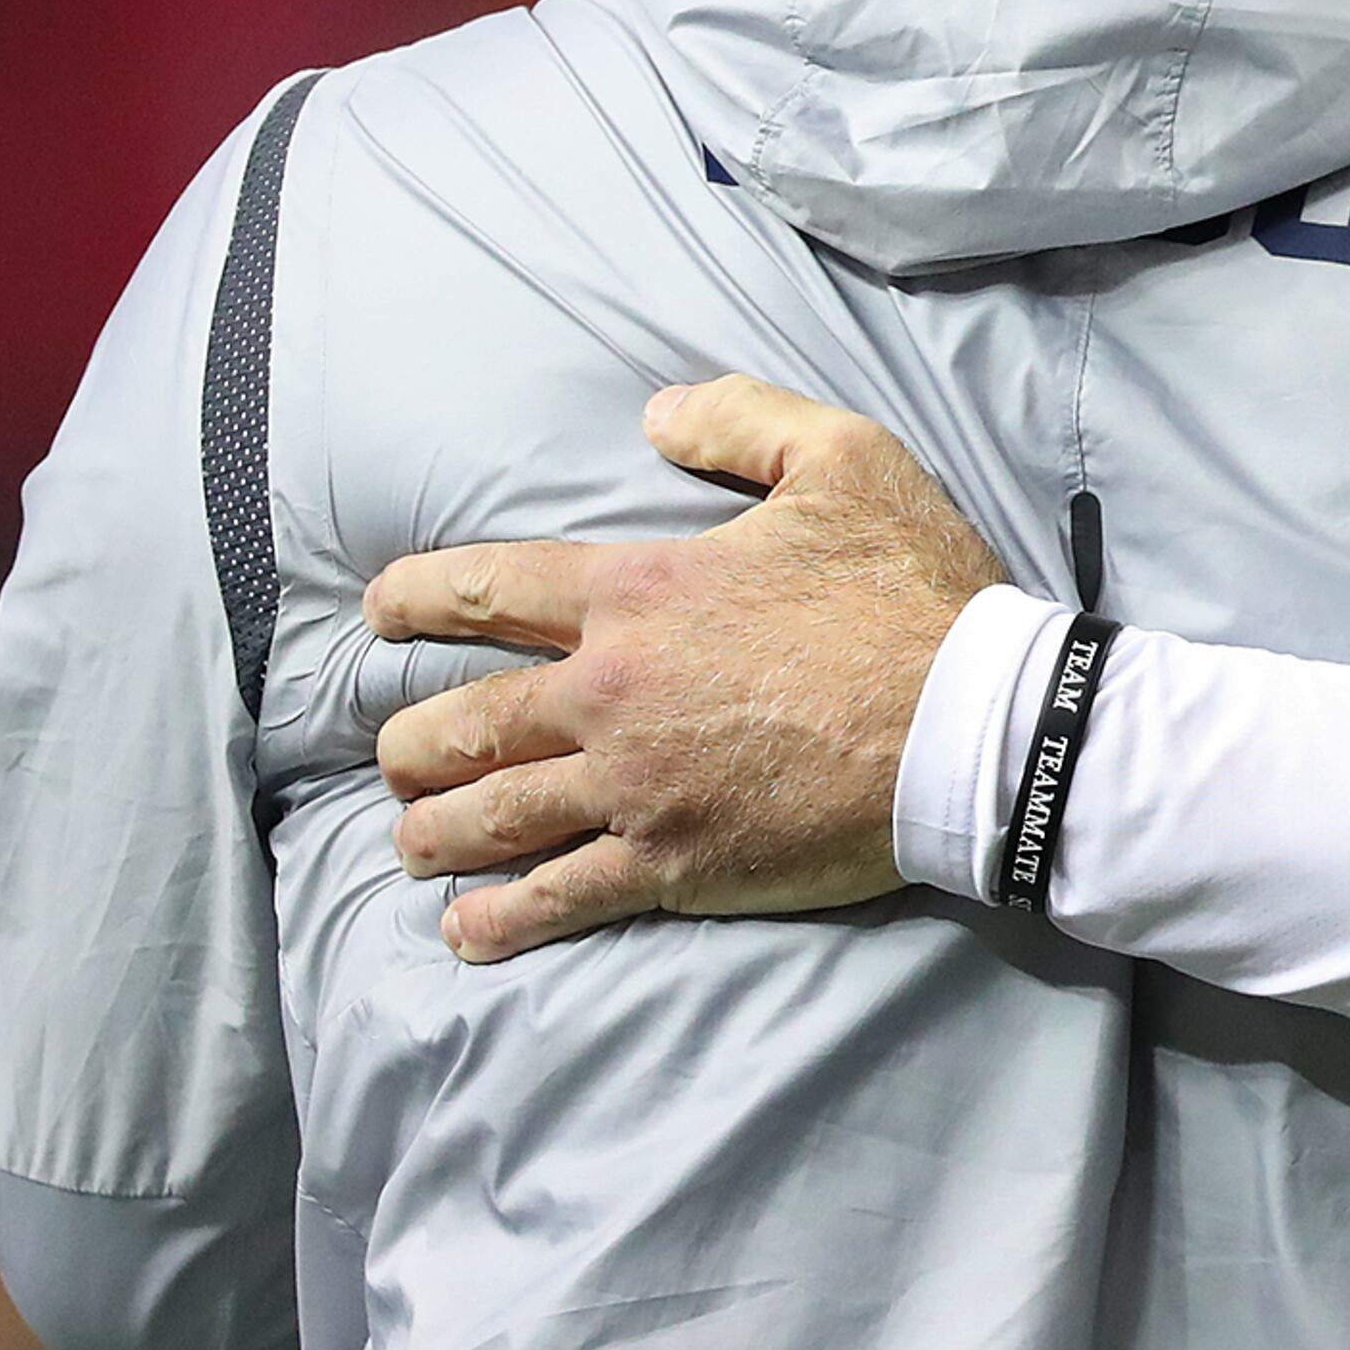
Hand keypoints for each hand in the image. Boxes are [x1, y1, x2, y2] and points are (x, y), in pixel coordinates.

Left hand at [367, 378, 1009, 960]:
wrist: (970, 726)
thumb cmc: (912, 592)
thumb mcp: (844, 459)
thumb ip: (742, 420)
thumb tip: (656, 415)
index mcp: (640, 593)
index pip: (490, 588)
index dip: (420, 598)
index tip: (379, 614)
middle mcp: (612, 693)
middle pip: (469, 720)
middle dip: (413, 741)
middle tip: (394, 754)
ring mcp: (636, 788)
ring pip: (496, 815)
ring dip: (435, 829)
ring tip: (409, 839)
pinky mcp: (675, 864)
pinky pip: (561, 896)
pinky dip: (502, 918)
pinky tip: (465, 934)